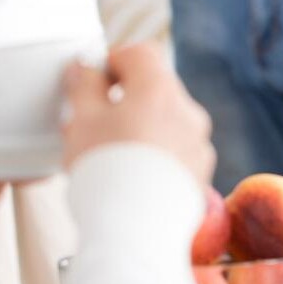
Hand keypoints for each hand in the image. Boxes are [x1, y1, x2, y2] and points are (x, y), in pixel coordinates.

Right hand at [61, 41, 213, 182]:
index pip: (140, 53)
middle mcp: (188, 110)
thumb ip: (84, 86)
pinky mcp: (200, 172)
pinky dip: (157, 155)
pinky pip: (177, 152)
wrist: (134, 230)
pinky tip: (132, 177)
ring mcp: (199, 142)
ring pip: (167, 122)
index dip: (113, 61)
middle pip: (156, 88)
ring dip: (142, 128)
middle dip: (125, 99)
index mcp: (160, 89)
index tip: (94, 82)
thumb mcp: (81, 122)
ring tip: (109, 155)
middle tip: (94, 124)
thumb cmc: (104, 171)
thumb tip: (85, 66)